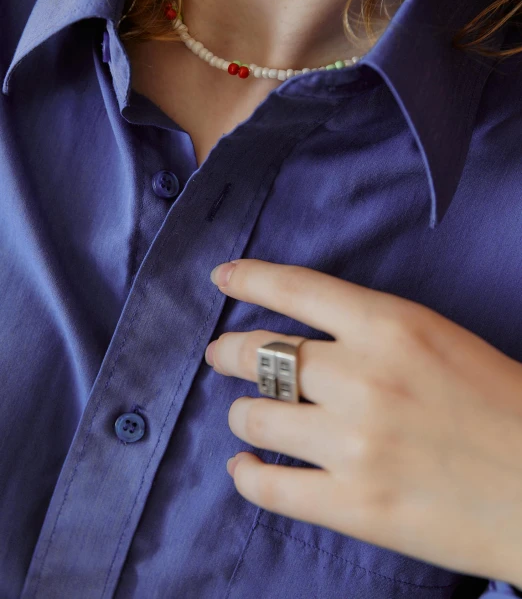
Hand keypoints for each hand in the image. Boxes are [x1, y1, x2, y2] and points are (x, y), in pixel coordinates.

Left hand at [206, 258, 521, 587]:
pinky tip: (245, 468)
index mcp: (390, 326)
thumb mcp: (435, 338)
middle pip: (261, 354)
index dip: (250, 279)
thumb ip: (369, 331)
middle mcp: (362, 379)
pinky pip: (268, 488)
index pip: (297, 289)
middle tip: (221, 354)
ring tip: (247, 418)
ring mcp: (354, 445)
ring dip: (242, 415)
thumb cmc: (497, 401)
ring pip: (253, 419)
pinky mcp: (354, 507)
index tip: (223, 278)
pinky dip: (246, 475)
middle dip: (230, 351)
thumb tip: (303, 336)